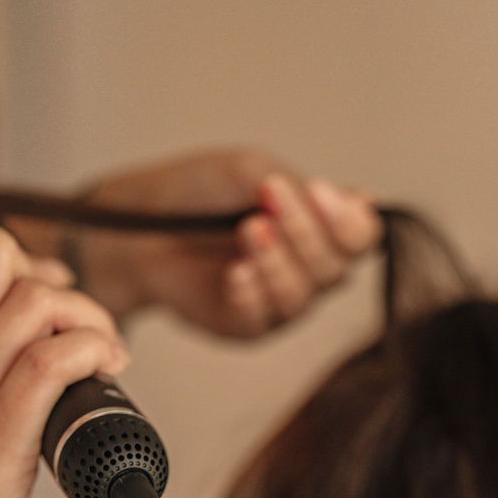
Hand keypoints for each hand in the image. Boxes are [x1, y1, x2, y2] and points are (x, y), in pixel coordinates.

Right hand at [0, 223, 128, 497]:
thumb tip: (1, 343)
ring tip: (104, 354)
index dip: (17, 265)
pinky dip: (90, 352)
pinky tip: (105, 369)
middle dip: (50, 278)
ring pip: (31, 304)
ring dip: (87, 318)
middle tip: (75, 323)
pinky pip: (49, 365)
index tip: (47, 300)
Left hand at [71, 148, 381, 336]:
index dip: (349, 221)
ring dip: (278, 262)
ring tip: (246, 230)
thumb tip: (361, 202)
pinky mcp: (247, 326)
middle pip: (337, 269)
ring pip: (304, 297)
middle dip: (305, 233)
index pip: (361, 237)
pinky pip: (265, 320)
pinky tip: (233, 274)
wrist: (136, 224)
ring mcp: (278, 301)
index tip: (317, 191)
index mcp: (317, 226)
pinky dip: (252, 293)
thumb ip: (302, 189)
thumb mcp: (250, 171)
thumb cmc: (195, 193)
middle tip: (268, 200)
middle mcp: (305, 268)